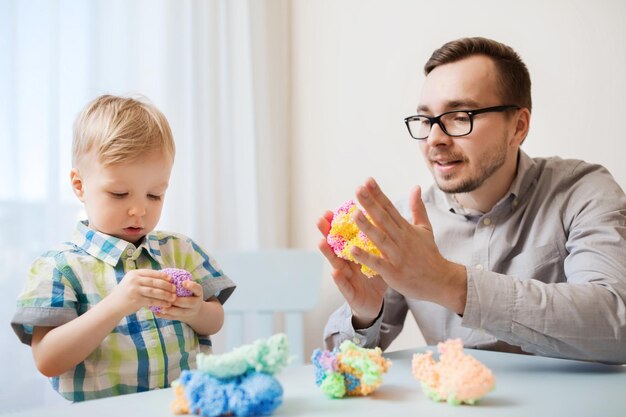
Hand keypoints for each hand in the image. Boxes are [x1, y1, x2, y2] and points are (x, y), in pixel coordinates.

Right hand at [108, 269, 175, 316]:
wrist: (113, 305)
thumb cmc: (125, 293)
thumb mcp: (132, 282)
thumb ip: (143, 279)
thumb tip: (163, 278)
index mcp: (134, 273)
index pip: (151, 272)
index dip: (163, 275)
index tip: (171, 279)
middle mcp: (134, 280)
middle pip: (155, 282)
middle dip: (166, 285)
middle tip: (175, 289)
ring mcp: (134, 290)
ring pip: (155, 292)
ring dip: (166, 295)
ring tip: (173, 298)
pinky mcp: (136, 300)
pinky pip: (152, 301)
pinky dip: (160, 303)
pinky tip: (166, 305)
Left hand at [154, 280, 203, 322]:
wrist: (194, 310)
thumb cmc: (189, 294)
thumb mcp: (190, 288)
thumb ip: (182, 282)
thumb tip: (166, 275)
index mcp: (198, 293)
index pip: (198, 289)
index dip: (191, 286)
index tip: (183, 282)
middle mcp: (196, 303)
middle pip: (189, 303)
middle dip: (178, 300)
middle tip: (169, 297)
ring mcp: (190, 312)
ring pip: (181, 313)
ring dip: (170, 310)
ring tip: (160, 306)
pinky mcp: (182, 318)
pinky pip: (173, 318)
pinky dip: (165, 316)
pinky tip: (157, 312)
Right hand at [317, 210, 387, 327]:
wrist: (375, 303)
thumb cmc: (375, 277)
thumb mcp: (378, 257)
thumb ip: (378, 240)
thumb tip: (384, 217)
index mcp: (355, 253)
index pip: (345, 236)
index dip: (338, 224)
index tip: (333, 209)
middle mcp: (347, 263)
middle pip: (336, 246)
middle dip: (327, 233)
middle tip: (321, 219)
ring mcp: (347, 278)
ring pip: (336, 263)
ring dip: (328, 253)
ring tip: (322, 241)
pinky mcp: (351, 294)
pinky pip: (345, 286)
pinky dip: (340, 280)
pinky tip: (335, 272)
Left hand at [349, 178, 466, 313]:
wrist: (440, 281)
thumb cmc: (429, 254)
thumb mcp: (425, 228)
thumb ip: (418, 208)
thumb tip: (416, 187)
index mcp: (406, 228)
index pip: (390, 207)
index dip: (378, 194)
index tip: (368, 181)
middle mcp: (401, 239)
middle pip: (384, 219)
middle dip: (371, 203)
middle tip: (358, 189)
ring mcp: (397, 255)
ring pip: (380, 239)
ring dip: (367, 226)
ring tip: (354, 214)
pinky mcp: (393, 272)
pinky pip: (377, 263)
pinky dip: (365, 257)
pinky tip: (352, 249)